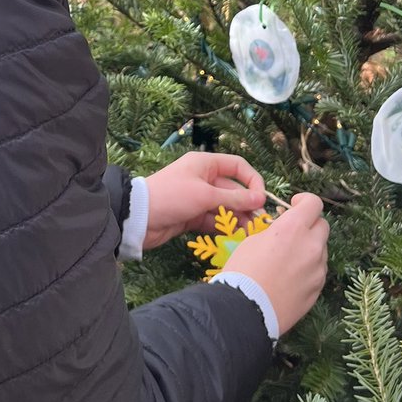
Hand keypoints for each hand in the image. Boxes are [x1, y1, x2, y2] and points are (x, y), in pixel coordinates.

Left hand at [142, 151, 265, 251]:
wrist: (139, 218)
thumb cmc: (172, 196)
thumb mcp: (205, 195)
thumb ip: (235, 198)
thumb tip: (261, 199)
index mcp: (206, 164)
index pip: (238, 166)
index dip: (252, 180)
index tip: (261, 198)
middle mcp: (204, 178)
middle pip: (233, 189)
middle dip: (246, 205)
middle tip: (259, 223)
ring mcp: (198, 198)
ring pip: (225, 207)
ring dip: (237, 218)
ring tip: (250, 233)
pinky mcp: (192, 215)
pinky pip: (214, 219)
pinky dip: (224, 227)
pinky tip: (235, 237)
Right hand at [224, 193, 328, 335]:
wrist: (246, 310)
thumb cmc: (243, 271)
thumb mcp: (253, 240)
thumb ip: (276, 231)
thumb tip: (284, 231)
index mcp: (293, 228)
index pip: (314, 203)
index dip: (304, 201)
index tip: (293, 206)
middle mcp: (311, 246)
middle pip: (322, 225)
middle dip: (309, 225)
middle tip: (292, 233)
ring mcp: (318, 269)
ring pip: (321, 250)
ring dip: (309, 248)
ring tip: (288, 260)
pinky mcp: (318, 289)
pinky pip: (318, 271)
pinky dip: (309, 269)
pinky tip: (290, 278)